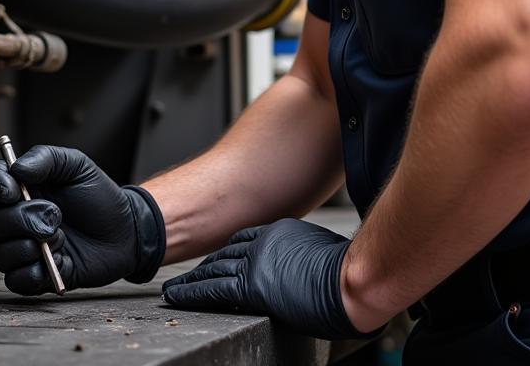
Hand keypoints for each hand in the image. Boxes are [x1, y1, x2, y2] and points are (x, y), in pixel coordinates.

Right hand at [0, 145, 164, 294]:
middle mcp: (17, 218)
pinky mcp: (35, 275)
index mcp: (22, 187)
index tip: (13, 190)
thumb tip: (16, 169)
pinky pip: (16, 281)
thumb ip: (46, 158)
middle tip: (55, 215)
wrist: (124, 230)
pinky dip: (35, 272)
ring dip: (30, 246)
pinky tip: (59, 260)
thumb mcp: (77, 165)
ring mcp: (24, 248)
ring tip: (61, 237)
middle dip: (21, 219)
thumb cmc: (98, 195)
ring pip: (1, 254)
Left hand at [162, 218, 379, 339]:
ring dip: (193, 279)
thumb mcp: (324, 250)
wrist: (354, 277)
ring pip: (214, 269)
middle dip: (206, 264)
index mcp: (281, 232)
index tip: (217, 260)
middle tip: (189, 274)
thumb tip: (308, 266)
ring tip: (176, 289)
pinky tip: (179, 297)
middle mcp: (264, 242)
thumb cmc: (351, 270)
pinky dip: (192, 293)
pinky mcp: (252, 286)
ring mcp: (256, 262)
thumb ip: (306, 254)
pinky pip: (214, 290)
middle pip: (225, 252)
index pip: (245, 240)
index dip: (228, 252)